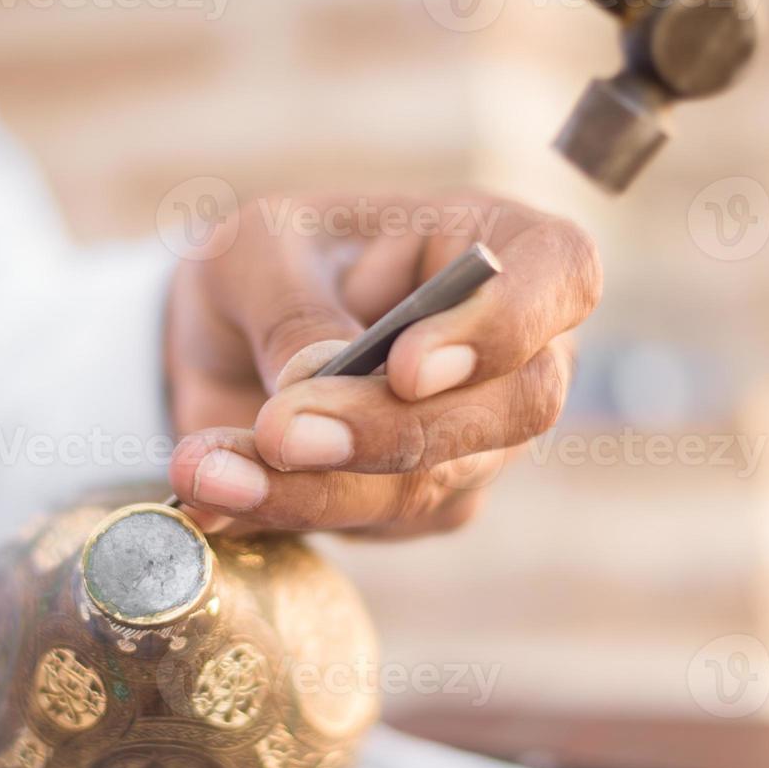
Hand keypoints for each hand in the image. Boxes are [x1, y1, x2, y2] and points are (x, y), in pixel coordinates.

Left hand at [164, 192, 600, 536]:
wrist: (224, 341)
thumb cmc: (265, 264)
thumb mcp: (255, 250)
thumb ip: (291, 307)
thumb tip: (317, 382)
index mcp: (493, 244)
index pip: (562, 277)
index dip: (504, 327)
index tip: (406, 366)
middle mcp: (513, 350)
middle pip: (513, 409)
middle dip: (389, 430)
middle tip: (277, 430)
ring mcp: (480, 440)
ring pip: (431, 486)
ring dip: (311, 486)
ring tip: (205, 467)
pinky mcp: (424, 505)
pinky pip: (369, 523)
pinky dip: (283, 511)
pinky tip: (213, 494)